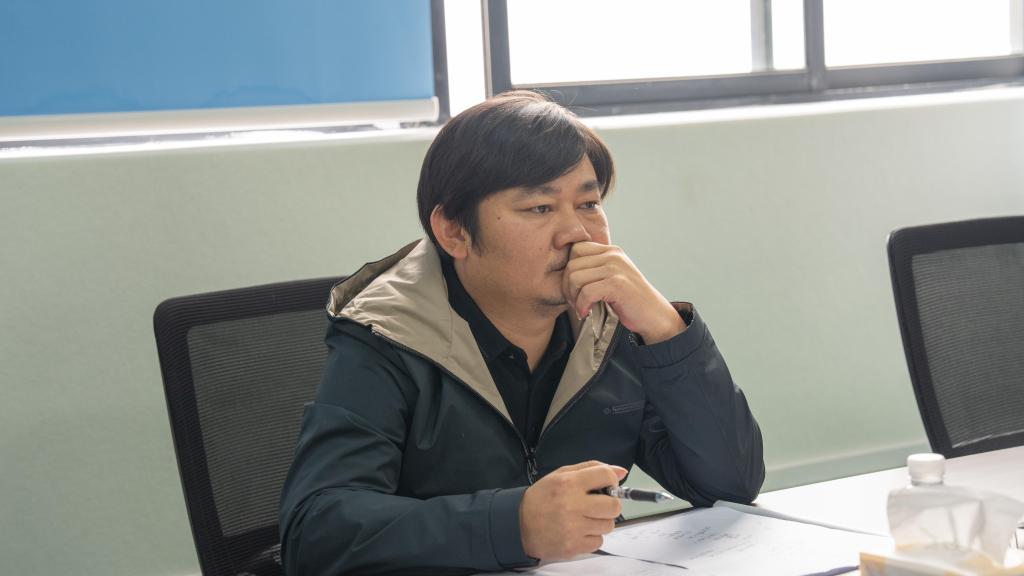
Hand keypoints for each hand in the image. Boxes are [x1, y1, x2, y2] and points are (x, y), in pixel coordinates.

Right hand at [519, 461, 626, 560]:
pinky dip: (591, 537)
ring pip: (608, 525)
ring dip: (600, 522)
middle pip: (614, 505)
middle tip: (597, 505)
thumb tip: (620, 471)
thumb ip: (591, 469)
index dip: (611, 480)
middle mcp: (572, 505)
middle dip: (609, 504)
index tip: (607, 485)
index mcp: (569, 483)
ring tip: (584, 518)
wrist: (519, 524)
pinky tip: (578, 531)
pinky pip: (598, 541)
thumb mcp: (560, 475)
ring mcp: (573, 528)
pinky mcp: (573, 546)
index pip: (606, 476)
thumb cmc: (541, 498)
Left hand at [562, 242, 685, 343]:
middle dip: (567, 287)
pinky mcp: (617, 284)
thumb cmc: (630, 301)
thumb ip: (594, 269)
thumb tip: (565, 271)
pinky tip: (586, 313)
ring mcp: (616, 268)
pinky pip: (586, 292)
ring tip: (581, 307)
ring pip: (575, 277)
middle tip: (575, 302)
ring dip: (573, 297)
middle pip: (572, 264)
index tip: (574, 288)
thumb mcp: (612, 277)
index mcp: (611, 251)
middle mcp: (613, 255)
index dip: (568, 269)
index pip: (576, 249)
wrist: (654, 316)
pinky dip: (581, 305)